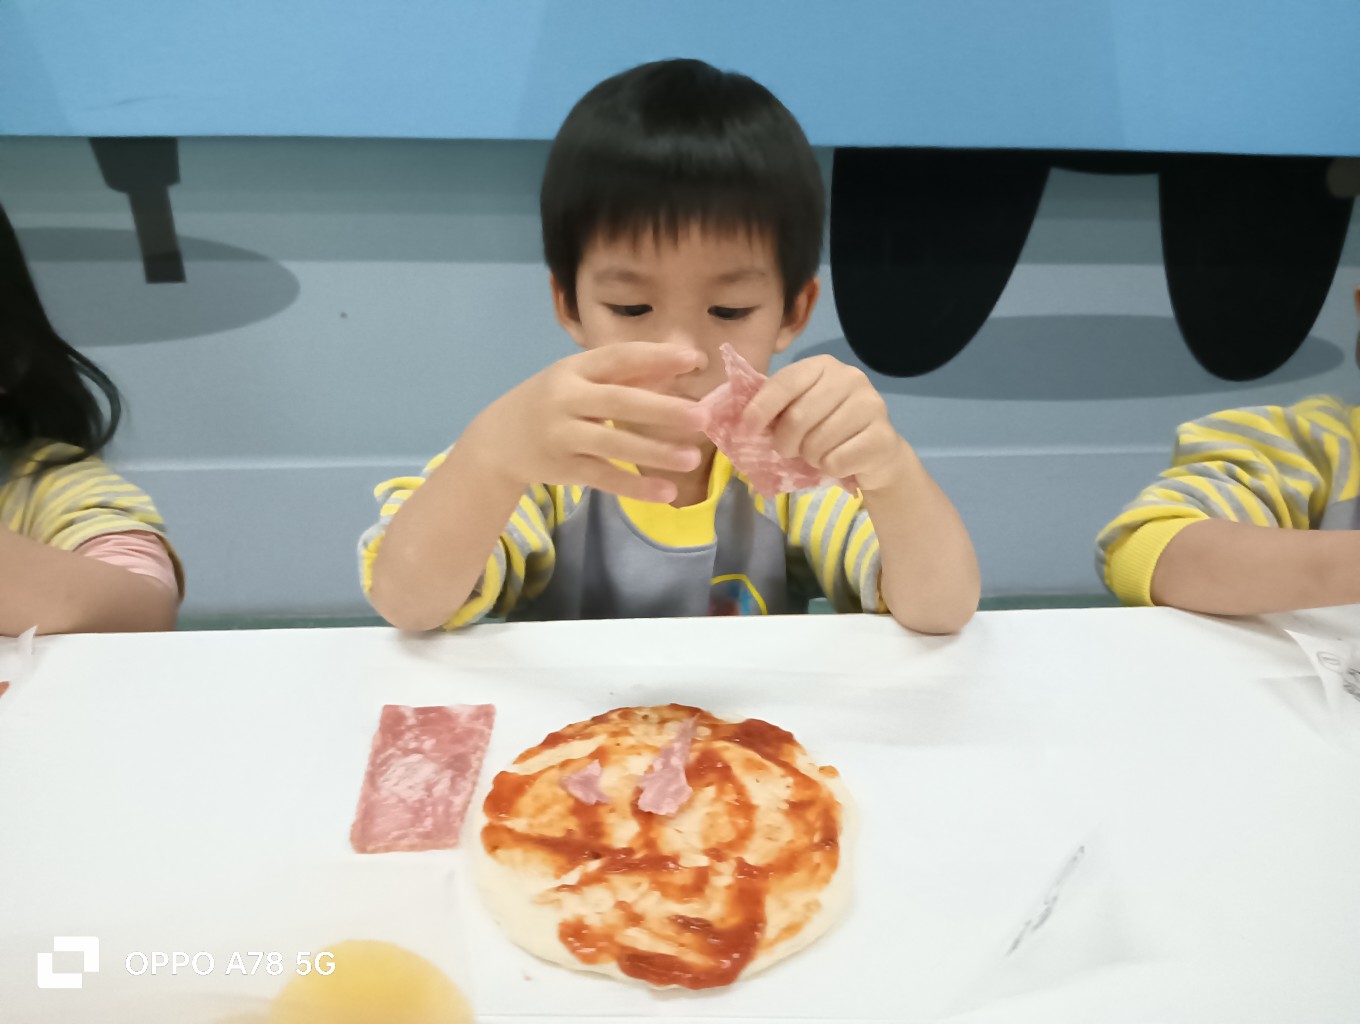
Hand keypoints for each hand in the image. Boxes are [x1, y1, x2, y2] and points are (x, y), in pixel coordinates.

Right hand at [476, 342, 708, 503]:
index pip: (619, 358)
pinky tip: (666, 492)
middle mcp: (566, 400)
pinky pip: (605, 479)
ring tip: (692, 458)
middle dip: (662, 409)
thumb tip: (681, 366)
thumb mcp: (579, 380)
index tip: (695, 360)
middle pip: (619, 402)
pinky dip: (635, 487)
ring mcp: (563, 436)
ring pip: (614, 445)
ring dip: (655, 453)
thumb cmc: (553, 402)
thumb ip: (626, 374)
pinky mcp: (564, 469)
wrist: (497, 440)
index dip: (656, 357)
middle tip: (703, 416)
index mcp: (574, 369)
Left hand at [741, 355, 905, 490]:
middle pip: (798, 416)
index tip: (747, 428)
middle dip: (785, 442)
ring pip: (817, 443)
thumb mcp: (800, 411)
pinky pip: (837, 461)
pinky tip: (840, 462)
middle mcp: (851, 378)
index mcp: (824, 366)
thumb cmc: (828, 430)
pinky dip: (830, 469)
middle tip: (788, 450)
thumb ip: (775, 409)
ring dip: (810, 458)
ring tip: (819, 454)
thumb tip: (739, 421)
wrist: (877, 454)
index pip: (786, 382)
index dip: (761, 407)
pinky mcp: (883, 436)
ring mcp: (872, 405)